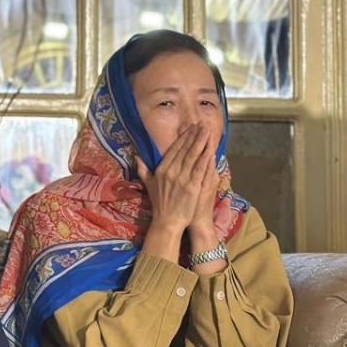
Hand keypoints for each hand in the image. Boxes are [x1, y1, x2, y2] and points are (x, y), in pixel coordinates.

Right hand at [137, 125, 214, 254]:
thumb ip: (143, 170)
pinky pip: (200, 168)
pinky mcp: (192, 186)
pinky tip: (211, 149)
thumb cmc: (160, 204)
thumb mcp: (148, 185)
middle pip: (184, 150)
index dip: (183, 138)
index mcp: (161, 170)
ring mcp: (182, 178)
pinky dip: (206, 158)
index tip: (190, 128)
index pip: (174, 150)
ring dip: (201, 142)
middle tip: (201, 124)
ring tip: (208, 131)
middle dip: (194, 136)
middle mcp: (171, 171)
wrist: (167, 221)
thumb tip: (135, 157)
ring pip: (193, 156)